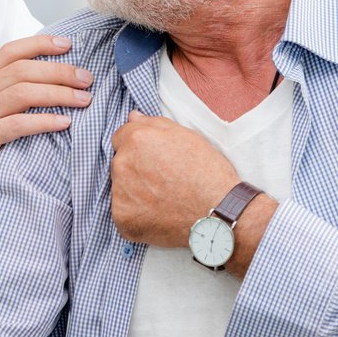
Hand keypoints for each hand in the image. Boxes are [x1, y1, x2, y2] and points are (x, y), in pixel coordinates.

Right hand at [0, 34, 92, 199]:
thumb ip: (13, 95)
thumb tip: (57, 81)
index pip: (10, 52)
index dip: (39, 44)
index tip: (69, 45)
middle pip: (21, 70)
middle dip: (59, 71)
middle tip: (87, 79)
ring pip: (21, 93)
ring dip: (58, 94)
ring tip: (84, 100)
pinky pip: (16, 125)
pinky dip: (44, 121)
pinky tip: (65, 122)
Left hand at [110, 111, 237, 247]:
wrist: (218, 213)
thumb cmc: (208, 173)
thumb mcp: (188, 137)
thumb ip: (155, 124)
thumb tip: (133, 117)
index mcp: (137, 139)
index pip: (121, 137)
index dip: (140, 147)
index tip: (155, 158)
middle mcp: (122, 164)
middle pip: (121, 163)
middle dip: (136, 168)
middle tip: (164, 179)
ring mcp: (119, 193)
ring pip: (121, 187)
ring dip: (135, 191)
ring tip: (164, 198)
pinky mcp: (122, 218)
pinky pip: (124, 211)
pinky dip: (137, 214)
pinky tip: (159, 213)